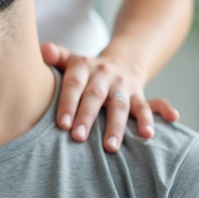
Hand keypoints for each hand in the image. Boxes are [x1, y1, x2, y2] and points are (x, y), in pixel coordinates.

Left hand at [41, 42, 178, 152]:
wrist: (123, 61)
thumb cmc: (85, 71)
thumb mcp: (70, 60)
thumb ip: (56, 57)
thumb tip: (44, 49)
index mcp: (84, 66)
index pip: (74, 84)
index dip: (68, 103)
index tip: (62, 123)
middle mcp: (104, 75)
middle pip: (95, 96)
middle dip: (87, 118)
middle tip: (78, 138)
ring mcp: (123, 86)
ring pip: (121, 106)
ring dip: (116, 127)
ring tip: (111, 148)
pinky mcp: (139, 96)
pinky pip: (148, 106)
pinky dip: (153, 117)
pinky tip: (154, 131)